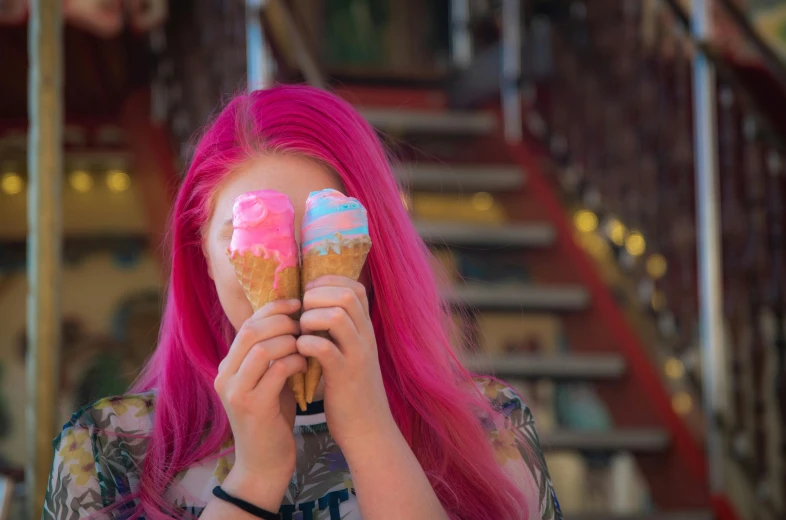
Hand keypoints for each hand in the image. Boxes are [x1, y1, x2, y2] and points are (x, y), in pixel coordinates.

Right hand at [213, 299, 305, 508]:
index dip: (273, 309)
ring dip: (289, 340)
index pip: (247, 323)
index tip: (297, 303)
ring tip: (306, 342)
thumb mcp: (269, 380)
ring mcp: (235, 391)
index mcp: (228, 366)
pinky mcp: (251, 406)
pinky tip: (305, 363)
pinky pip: (275, 371)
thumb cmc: (273, 419)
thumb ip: (274, 355)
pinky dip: (294, 361)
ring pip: (261, 348)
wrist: (264, 464)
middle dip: (282, 320)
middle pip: (250, 330)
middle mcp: (224, 375)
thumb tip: (294, 319)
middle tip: (304, 320)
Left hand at [297, 276, 395, 446]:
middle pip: (347, 294)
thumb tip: (313, 309)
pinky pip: (325, 348)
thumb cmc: (351, 391)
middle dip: (318, 295)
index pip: (354, 286)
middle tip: (302, 312)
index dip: (329, 282)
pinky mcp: (344, 376)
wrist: (368, 430)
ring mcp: (357, 356)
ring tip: (301, 331)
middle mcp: (365, 337)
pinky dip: (307, 344)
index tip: (309, 293)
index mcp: (365, 330)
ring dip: (311, 318)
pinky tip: (301, 352)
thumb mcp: (350, 354)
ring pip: (337, 316)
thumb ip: (339, 332)